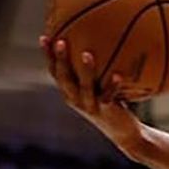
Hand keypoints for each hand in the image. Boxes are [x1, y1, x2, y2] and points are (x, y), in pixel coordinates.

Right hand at [41, 36, 142, 155]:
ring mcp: (89, 106)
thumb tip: (106, 40)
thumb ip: (99, 69)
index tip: (45, 37)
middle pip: (63, 77)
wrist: (123, 132)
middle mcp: (75, 99)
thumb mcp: (101, 86)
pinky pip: (108, 96)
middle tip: (60, 41)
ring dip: (86, 70)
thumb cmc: (112, 104)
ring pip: (84, 86)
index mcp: (70, 92)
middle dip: (59, 59)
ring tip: (87, 53)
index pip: (55, 71)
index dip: (48, 56)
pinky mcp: (105, 111)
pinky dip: (112, 86)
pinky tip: (119, 75)